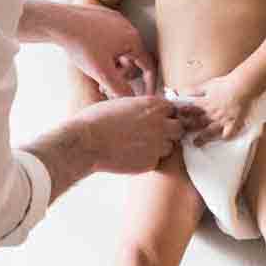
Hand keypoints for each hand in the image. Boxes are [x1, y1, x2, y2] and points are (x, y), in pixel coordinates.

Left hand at [62, 6, 156, 97]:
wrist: (59, 22)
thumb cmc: (81, 45)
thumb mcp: (102, 73)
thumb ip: (120, 89)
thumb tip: (134, 100)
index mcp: (133, 39)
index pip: (149, 66)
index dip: (149, 84)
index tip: (145, 96)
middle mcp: (128, 26)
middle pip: (133, 58)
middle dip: (123, 75)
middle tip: (106, 87)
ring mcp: (115, 19)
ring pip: (121, 48)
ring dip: (113, 64)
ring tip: (96, 73)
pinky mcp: (102, 16)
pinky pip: (111, 38)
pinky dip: (106, 52)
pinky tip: (91, 58)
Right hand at [71, 95, 193, 173]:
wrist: (86, 142)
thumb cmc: (97, 119)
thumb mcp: (122, 103)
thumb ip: (140, 107)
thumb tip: (145, 110)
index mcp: (152, 106)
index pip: (172, 109)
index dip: (165, 115)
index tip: (156, 120)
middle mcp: (160, 124)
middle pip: (178, 128)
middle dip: (169, 131)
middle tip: (153, 135)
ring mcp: (157, 144)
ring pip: (169, 147)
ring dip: (159, 147)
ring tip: (138, 146)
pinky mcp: (150, 162)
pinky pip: (156, 161)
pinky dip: (147, 160)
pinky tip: (131, 156)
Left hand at [185, 74, 253, 142]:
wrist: (242, 86)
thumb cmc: (225, 84)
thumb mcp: (207, 84)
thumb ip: (194, 90)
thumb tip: (179, 91)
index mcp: (205, 103)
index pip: (190, 110)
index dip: (182, 114)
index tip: (176, 118)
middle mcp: (212, 113)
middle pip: (198, 123)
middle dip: (189, 128)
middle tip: (182, 134)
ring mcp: (222, 120)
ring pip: (210, 131)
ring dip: (202, 138)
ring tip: (196, 143)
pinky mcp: (233, 123)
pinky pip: (227, 134)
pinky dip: (224, 137)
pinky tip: (220, 140)